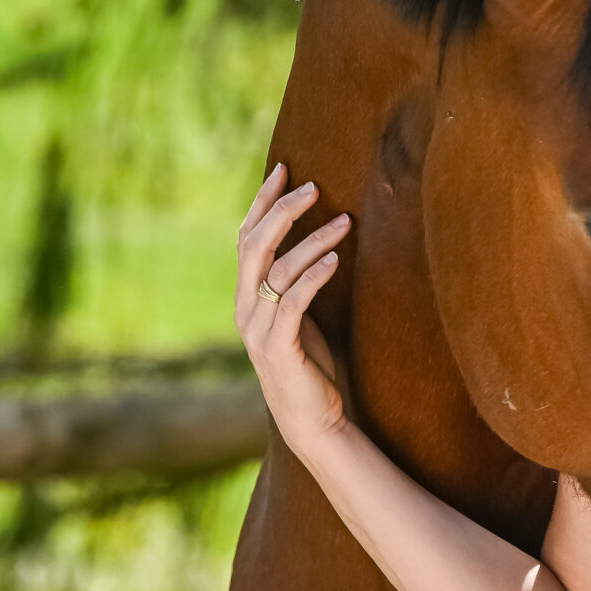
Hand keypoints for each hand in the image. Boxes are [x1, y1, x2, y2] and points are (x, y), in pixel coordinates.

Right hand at [235, 164, 351, 450]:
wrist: (312, 421)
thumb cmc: (312, 366)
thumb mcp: (301, 316)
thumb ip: (297, 282)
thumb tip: (318, 240)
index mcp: (246, 296)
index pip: (246, 237)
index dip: (262, 202)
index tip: (284, 169)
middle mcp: (245, 308)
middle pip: (254, 245)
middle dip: (283, 211)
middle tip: (314, 187)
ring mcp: (258, 329)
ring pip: (278, 270)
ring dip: (313, 241)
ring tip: (345, 222)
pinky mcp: (279, 348)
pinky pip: (293, 302)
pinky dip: (314, 276)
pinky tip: (336, 259)